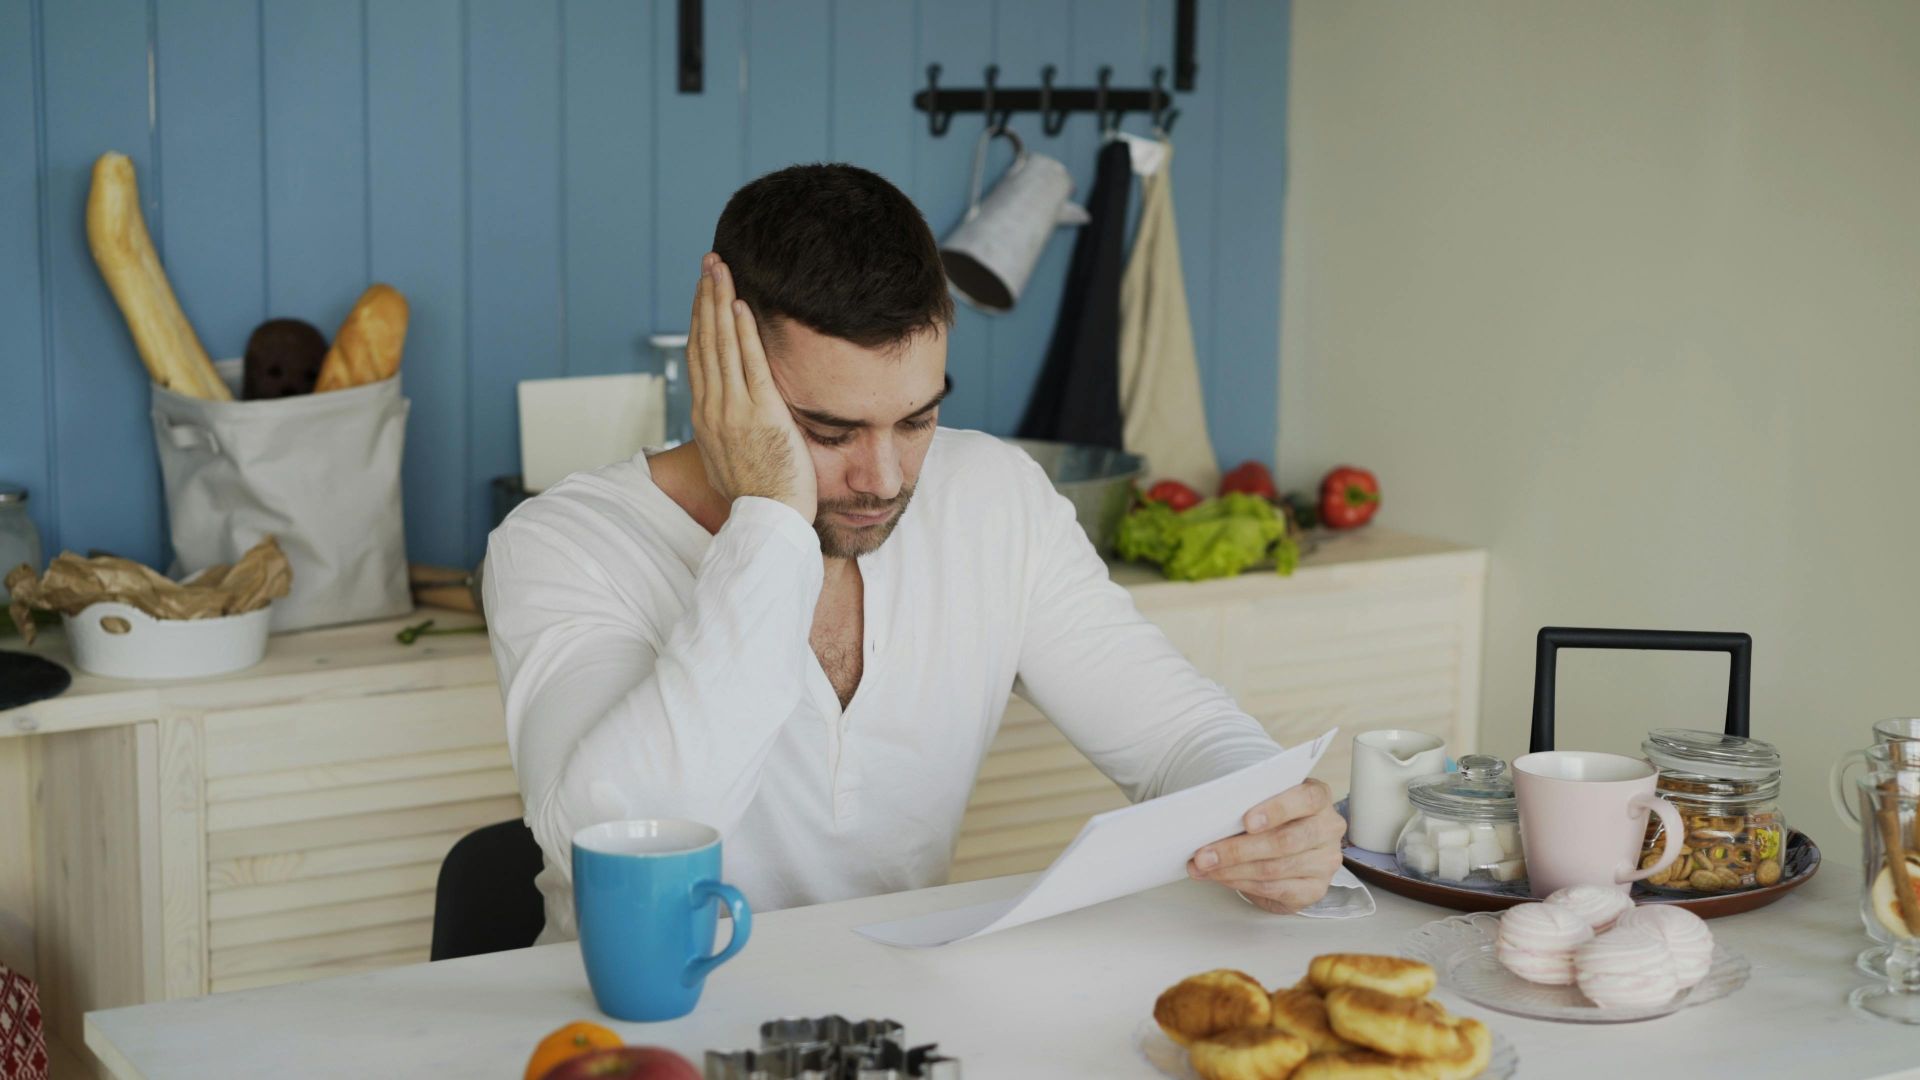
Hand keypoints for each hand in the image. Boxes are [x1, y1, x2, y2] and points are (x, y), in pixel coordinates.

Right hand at [686, 253, 816, 521]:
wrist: (766, 525)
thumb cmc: (758, 500)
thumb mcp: (733, 462)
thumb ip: (732, 436)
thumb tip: (734, 425)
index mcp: (706, 419)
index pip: (700, 358)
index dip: (700, 321)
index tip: (704, 293)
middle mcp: (713, 410)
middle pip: (705, 341)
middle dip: (705, 298)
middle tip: (709, 262)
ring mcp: (734, 411)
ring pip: (722, 345)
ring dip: (721, 302)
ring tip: (721, 268)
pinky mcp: (761, 415)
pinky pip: (750, 364)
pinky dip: (744, 333)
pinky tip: (742, 305)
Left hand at [1187, 778, 1343, 913]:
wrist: (1293, 854)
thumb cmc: (1276, 821)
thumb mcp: (1266, 804)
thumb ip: (1249, 806)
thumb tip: (1209, 822)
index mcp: (1318, 797)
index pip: (1307, 798)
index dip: (1277, 809)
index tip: (1246, 821)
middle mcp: (1328, 828)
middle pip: (1285, 841)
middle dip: (1238, 849)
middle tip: (1204, 854)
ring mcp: (1325, 861)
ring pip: (1275, 868)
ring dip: (1233, 869)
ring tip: (1205, 867)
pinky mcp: (1315, 889)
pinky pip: (1274, 888)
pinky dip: (1242, 883)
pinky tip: (1222, 878)